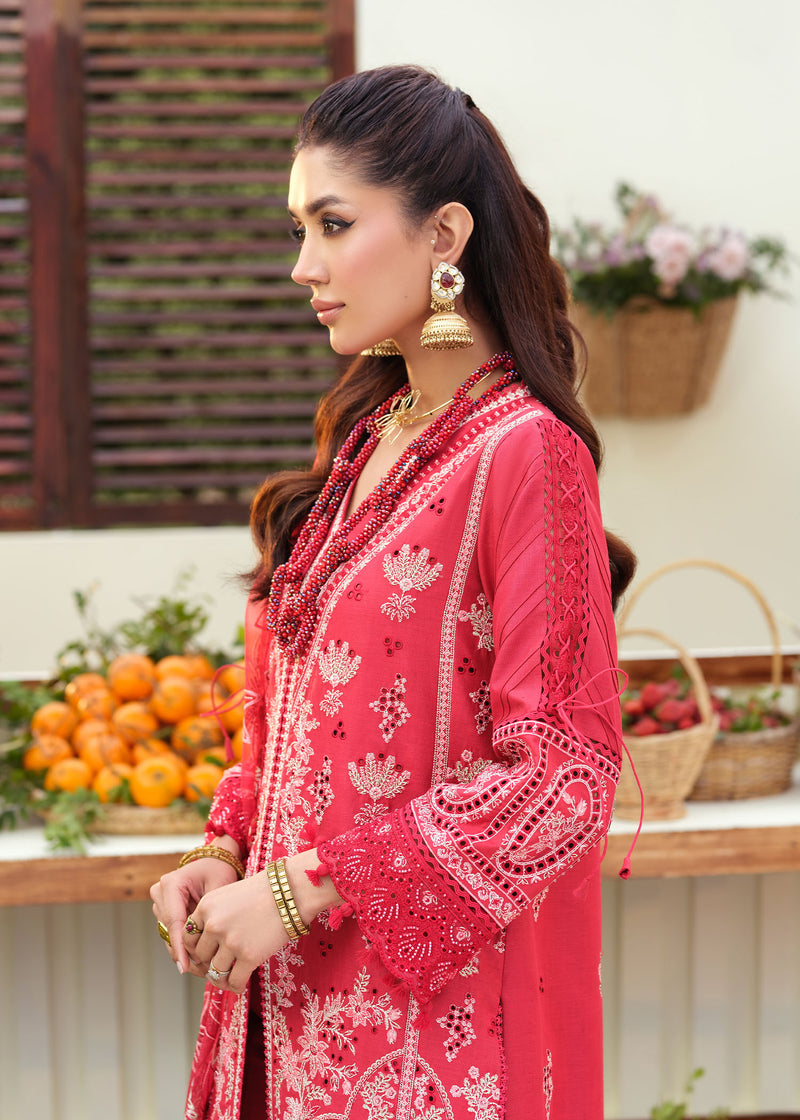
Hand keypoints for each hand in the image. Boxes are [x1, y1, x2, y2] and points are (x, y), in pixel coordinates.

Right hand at [151, 848, 239, 972]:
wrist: (215, 861)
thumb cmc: (220, 871)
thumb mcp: (219, 888)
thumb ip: (210, 915)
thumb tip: (204, 948)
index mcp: (171, 883)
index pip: (174, 921)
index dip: (180, 947)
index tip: (184, 968)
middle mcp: (160, 893)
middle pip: (169, 932)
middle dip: (185, 954)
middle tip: (202, 972)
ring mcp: (160, 903)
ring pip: (169, 936)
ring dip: (184, 954)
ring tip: (204, 970)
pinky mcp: (164, 911)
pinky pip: (173, 934)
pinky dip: (185, 948)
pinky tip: (199, 962)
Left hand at [180, 871, 289, 992]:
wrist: (290, 891)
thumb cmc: (262, 892)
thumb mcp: (228, 897)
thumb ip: (212, 918)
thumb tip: (204, 948)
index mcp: (206, 907)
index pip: (188, 938)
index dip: (196, 949)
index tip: (206, 954)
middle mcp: (214, 924)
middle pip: (201, 956)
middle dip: (209, 963)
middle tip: (220, 966)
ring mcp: (231, 941)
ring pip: (215, 972)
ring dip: (221, 979)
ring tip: (229, 978)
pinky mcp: (249, 956)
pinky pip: (234, 981)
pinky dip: (235, 987)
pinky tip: (240, 984)